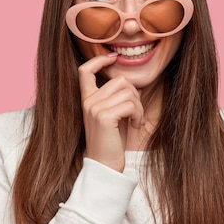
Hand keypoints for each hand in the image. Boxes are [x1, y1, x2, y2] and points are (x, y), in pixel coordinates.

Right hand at [78, 53, 144, 171]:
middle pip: (120, 80)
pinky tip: (136, 126)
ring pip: (128, 92)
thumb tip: (130, 83)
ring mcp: (94, 108)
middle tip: (136, 113)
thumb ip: (115, 98)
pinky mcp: (104, 116)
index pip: (85, 70)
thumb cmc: (112, 142)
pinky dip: (138, 114)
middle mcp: (88, 101)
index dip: (99, 60)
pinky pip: (130, 104)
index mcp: (86, 100)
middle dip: (135, 95)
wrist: (104, 166)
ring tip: (136, 121)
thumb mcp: (112, 116)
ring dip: (139, 107)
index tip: (113, 58)